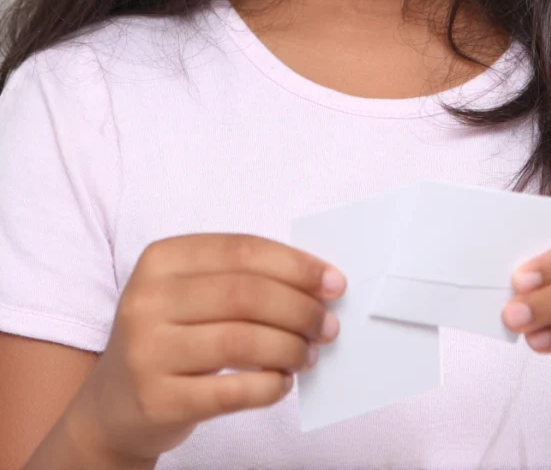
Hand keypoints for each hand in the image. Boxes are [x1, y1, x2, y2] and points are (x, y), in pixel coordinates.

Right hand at [66, 234, 345, 464]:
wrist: (113, 406)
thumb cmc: (171, 337)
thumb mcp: (189, 293)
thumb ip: (242, 279)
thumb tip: (318, 284)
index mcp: (161, 258)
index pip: (242, 250)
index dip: (295, 264)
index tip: (332, 282)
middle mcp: (147, 299)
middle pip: (246, 294)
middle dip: (300, 308)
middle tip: (328, 324)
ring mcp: (147, 350)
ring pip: (241, 341)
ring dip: (289, 348)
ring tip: (308, 354)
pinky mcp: (156, 399)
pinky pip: (230, 392)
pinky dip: (268, 387)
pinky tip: (282, 384)